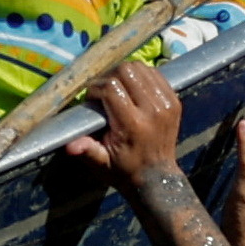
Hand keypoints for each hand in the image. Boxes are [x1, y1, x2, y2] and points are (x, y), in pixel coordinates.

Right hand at [85, 60, 185, 187]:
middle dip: (109, 77)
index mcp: (133, 124)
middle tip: (102, 90)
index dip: (95, 88)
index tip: (91, 98)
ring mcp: (166, 104)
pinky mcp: (174, 100)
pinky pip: (155, 74)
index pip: (111, 87)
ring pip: (140, 68)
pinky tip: (133, 88)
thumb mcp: (101, 163)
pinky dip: (141, 76)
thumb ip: (87, 150)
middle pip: (127, 71)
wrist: (157, 177)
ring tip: (117, 88)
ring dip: (125, 74)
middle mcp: (152, 110)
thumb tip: (70, 146)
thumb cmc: (124, 170)